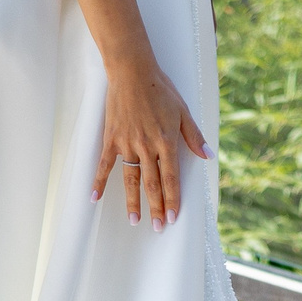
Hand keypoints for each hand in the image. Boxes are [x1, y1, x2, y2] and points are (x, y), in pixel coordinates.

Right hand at [93, 59, 210, 227]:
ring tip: (135, 220)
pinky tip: (93, 198)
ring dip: (133, 202)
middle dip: (156, 207)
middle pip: (152, 183)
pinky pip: (103, 165)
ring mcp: (127, 144)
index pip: (171, 177)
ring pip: (130, 179)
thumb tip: (208, 156)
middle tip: (157, 228)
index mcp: (166, 140)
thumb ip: (194, 136)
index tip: (173, 217)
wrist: (133, 72)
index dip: (173, 199)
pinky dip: (98, 181)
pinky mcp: (111, 139)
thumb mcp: (183, 110)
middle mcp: (147, 146)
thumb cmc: (160, 89)